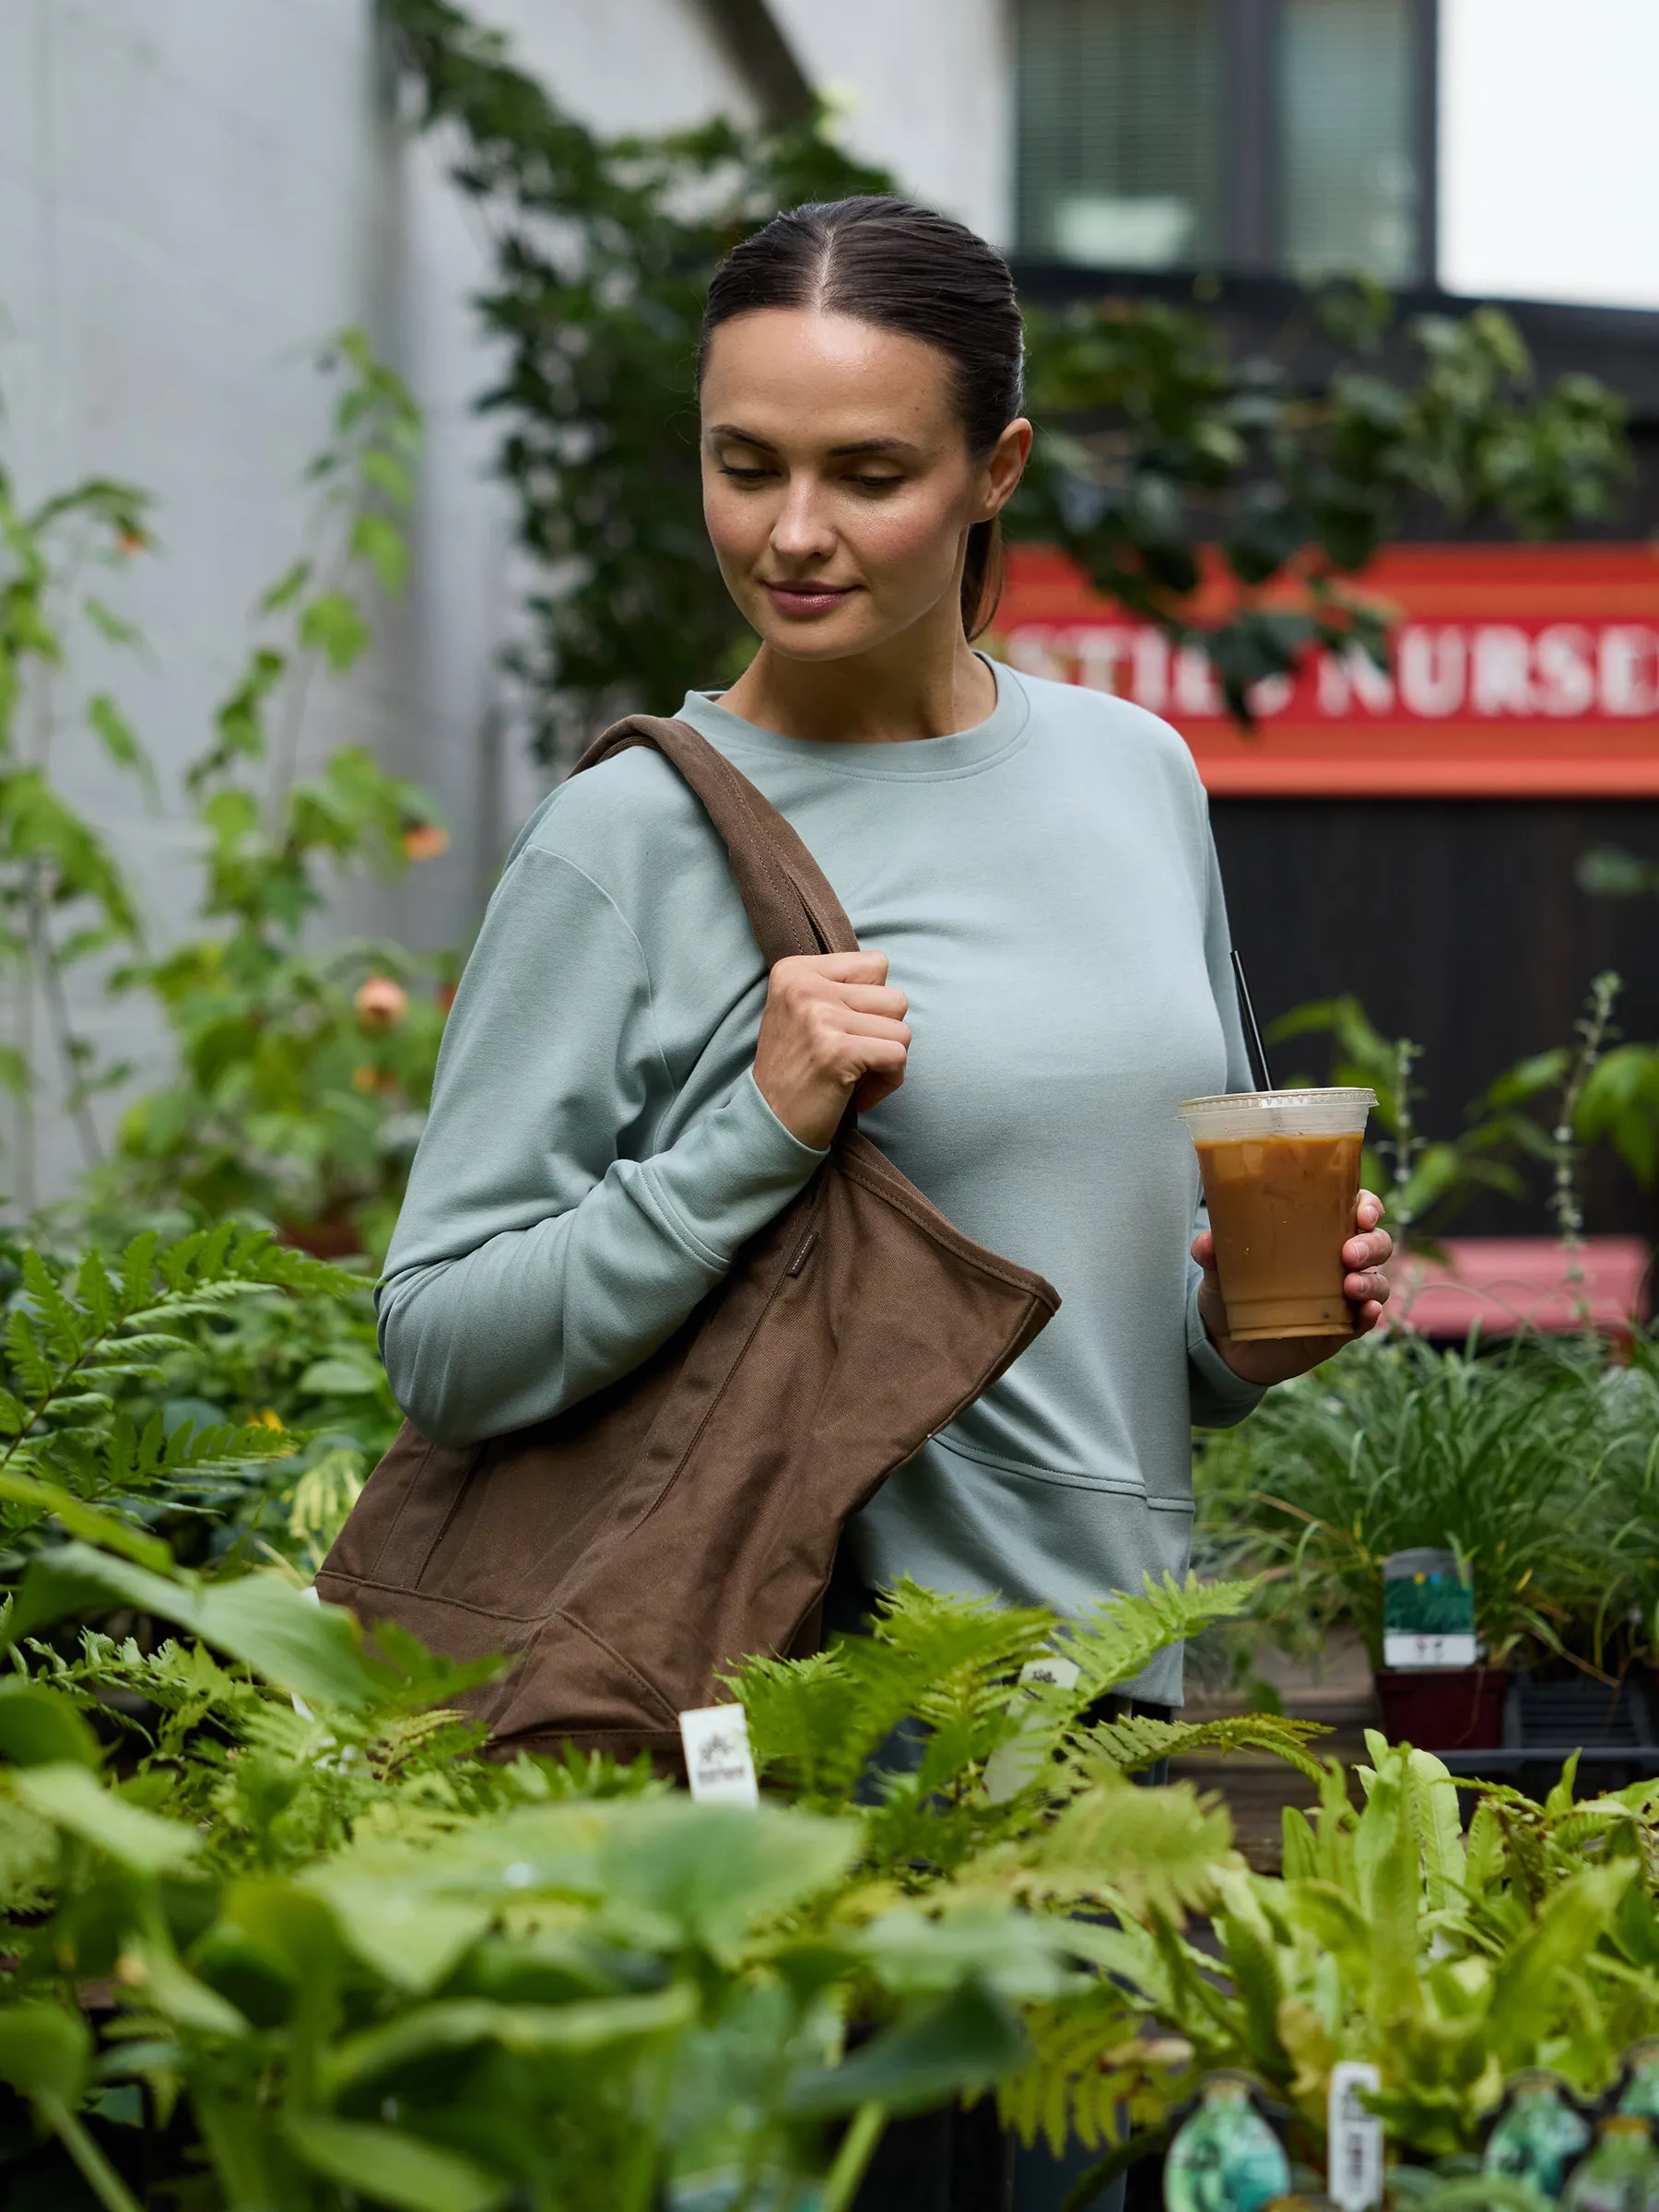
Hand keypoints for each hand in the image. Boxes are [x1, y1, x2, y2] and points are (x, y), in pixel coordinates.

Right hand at [752, 951, 910, 1148]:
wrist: (768, 1123)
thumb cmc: (796, 1071)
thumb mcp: (801, 1013)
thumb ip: (837, 988)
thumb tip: (885, 982)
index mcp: (795, 971)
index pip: (875, 965)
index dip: (874, 1004)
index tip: (850, 1032)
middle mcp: (804, 986)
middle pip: (894, 998)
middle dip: (885, 1034)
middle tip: (856, 1059)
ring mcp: (820, 1017)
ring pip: (901, 1029)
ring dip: (888, 1060)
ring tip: (858, 1076)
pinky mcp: (837, 1051)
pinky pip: (898, 1056)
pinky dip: (889, 1081)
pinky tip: (862, 1095)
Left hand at [1192, 1188, 1393, 1387]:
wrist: (1227, 1344)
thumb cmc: (1232, 1291)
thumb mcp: (1220, 1270)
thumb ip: (1214, 1254)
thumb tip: (1206, 1243)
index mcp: (1317, 1232)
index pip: (1357, 1209)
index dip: (1368, 1206)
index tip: (1361, 1212)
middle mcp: (1338, 1260)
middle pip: (1377, 1243)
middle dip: (1371, 1244)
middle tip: (1349, 1253)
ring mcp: (1343, 1295)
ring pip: (1377, 1281)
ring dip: (1371, 1280)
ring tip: (1350, 1285)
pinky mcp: (1341, 1327)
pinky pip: (1366, 1320)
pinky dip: (1371, 1314)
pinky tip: (1367, 1311)